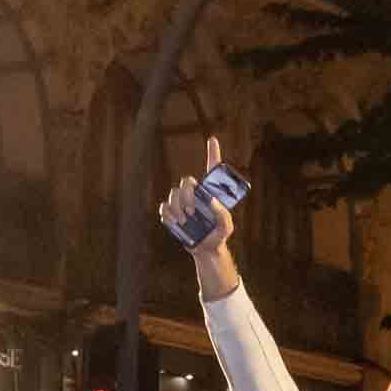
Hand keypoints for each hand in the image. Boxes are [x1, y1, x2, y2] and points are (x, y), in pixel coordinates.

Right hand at [160, 136, 238, 300]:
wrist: (206, 250)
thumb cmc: (218, 236)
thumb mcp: (226, 227)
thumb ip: (223, 215)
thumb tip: (212, 201)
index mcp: (210, 192)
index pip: (212, 169)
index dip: (213, 153)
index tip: (213, 140)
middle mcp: (195, 193)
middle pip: (186, 181)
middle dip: (187, 196)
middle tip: (192, 212)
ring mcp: (182, 202)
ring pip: (173, 193)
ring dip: (177, 207)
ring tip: (185, 222)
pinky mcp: (172, 212)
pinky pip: (164, 206)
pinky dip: (168, 214)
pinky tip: (175, 223)